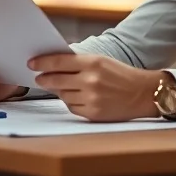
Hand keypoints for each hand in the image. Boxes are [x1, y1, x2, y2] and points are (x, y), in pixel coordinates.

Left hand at [28, 53, 160, 121]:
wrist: (143, 93)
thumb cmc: (122, 75)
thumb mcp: (102, 61)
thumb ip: (79, 62)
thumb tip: (54, 65)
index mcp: (93, 62)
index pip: (60, 61)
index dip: (42, 62)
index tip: (32, 63)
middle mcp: (90, 80)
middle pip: (56, 80)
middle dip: (45, 78)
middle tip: (39, 78)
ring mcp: (91, 98)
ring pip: (63, 95)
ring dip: (61, 91)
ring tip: (67, 87)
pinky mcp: (93, 113)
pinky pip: (72, 107)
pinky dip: (71, 102)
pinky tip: (78, 97)